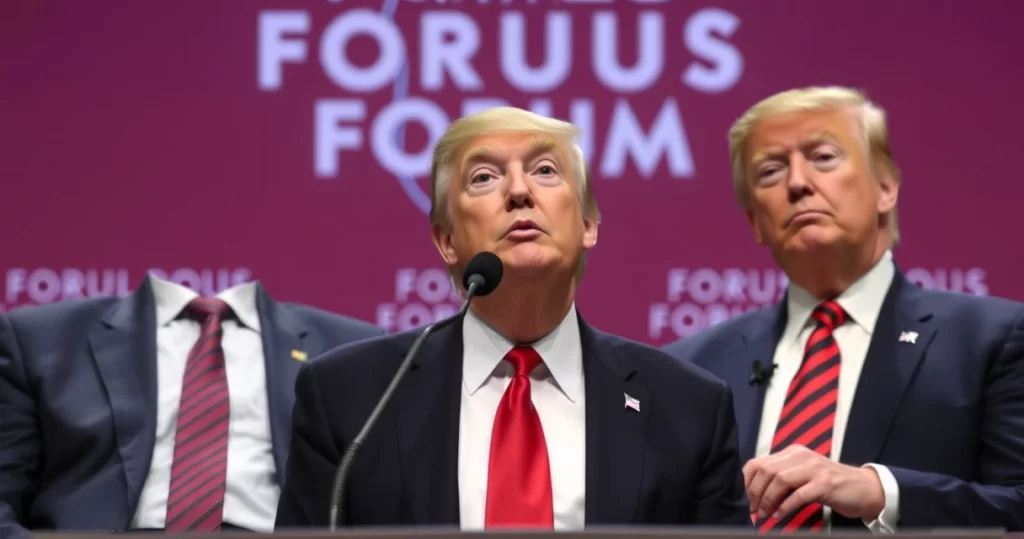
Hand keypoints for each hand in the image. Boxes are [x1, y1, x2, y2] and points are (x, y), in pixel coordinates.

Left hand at [743, 445, 884, 520]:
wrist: (864, 488)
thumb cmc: (829, 484)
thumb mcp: (802, 475)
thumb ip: (782, 477)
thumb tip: (755, 493)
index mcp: (792, 453)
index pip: (759, 462)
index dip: (747, 482)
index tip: (744, 499)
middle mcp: (801, 456)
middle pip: (766, 471)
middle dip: (755, 493)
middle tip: (753, 510)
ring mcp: (813, 469)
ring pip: (780, 480)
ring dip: (768, 500)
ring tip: (764, 514)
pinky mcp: (824, 484)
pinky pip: (798, 494)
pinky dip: (785, 507)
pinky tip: (779, 516)